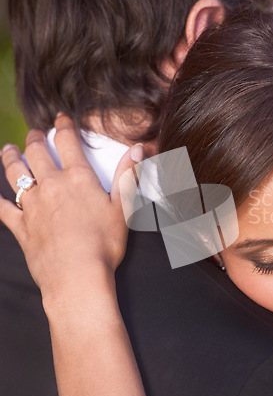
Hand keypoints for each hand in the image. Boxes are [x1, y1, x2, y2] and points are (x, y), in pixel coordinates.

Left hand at [0, 115, 143, 303]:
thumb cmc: (104, 244)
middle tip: (34, 133)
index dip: (63, 126)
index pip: (67, 143)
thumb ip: (127, 175)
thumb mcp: (123, 208)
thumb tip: (137, 148)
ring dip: (10, 158)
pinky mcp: (21, 227)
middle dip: (34, 139)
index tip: (61, 118)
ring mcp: (33, 206)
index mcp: (77, 179)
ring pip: (15, 174)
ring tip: (8, 150)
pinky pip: (3, 209)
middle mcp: (51, 186)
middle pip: (36, 153)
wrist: (77, 276)